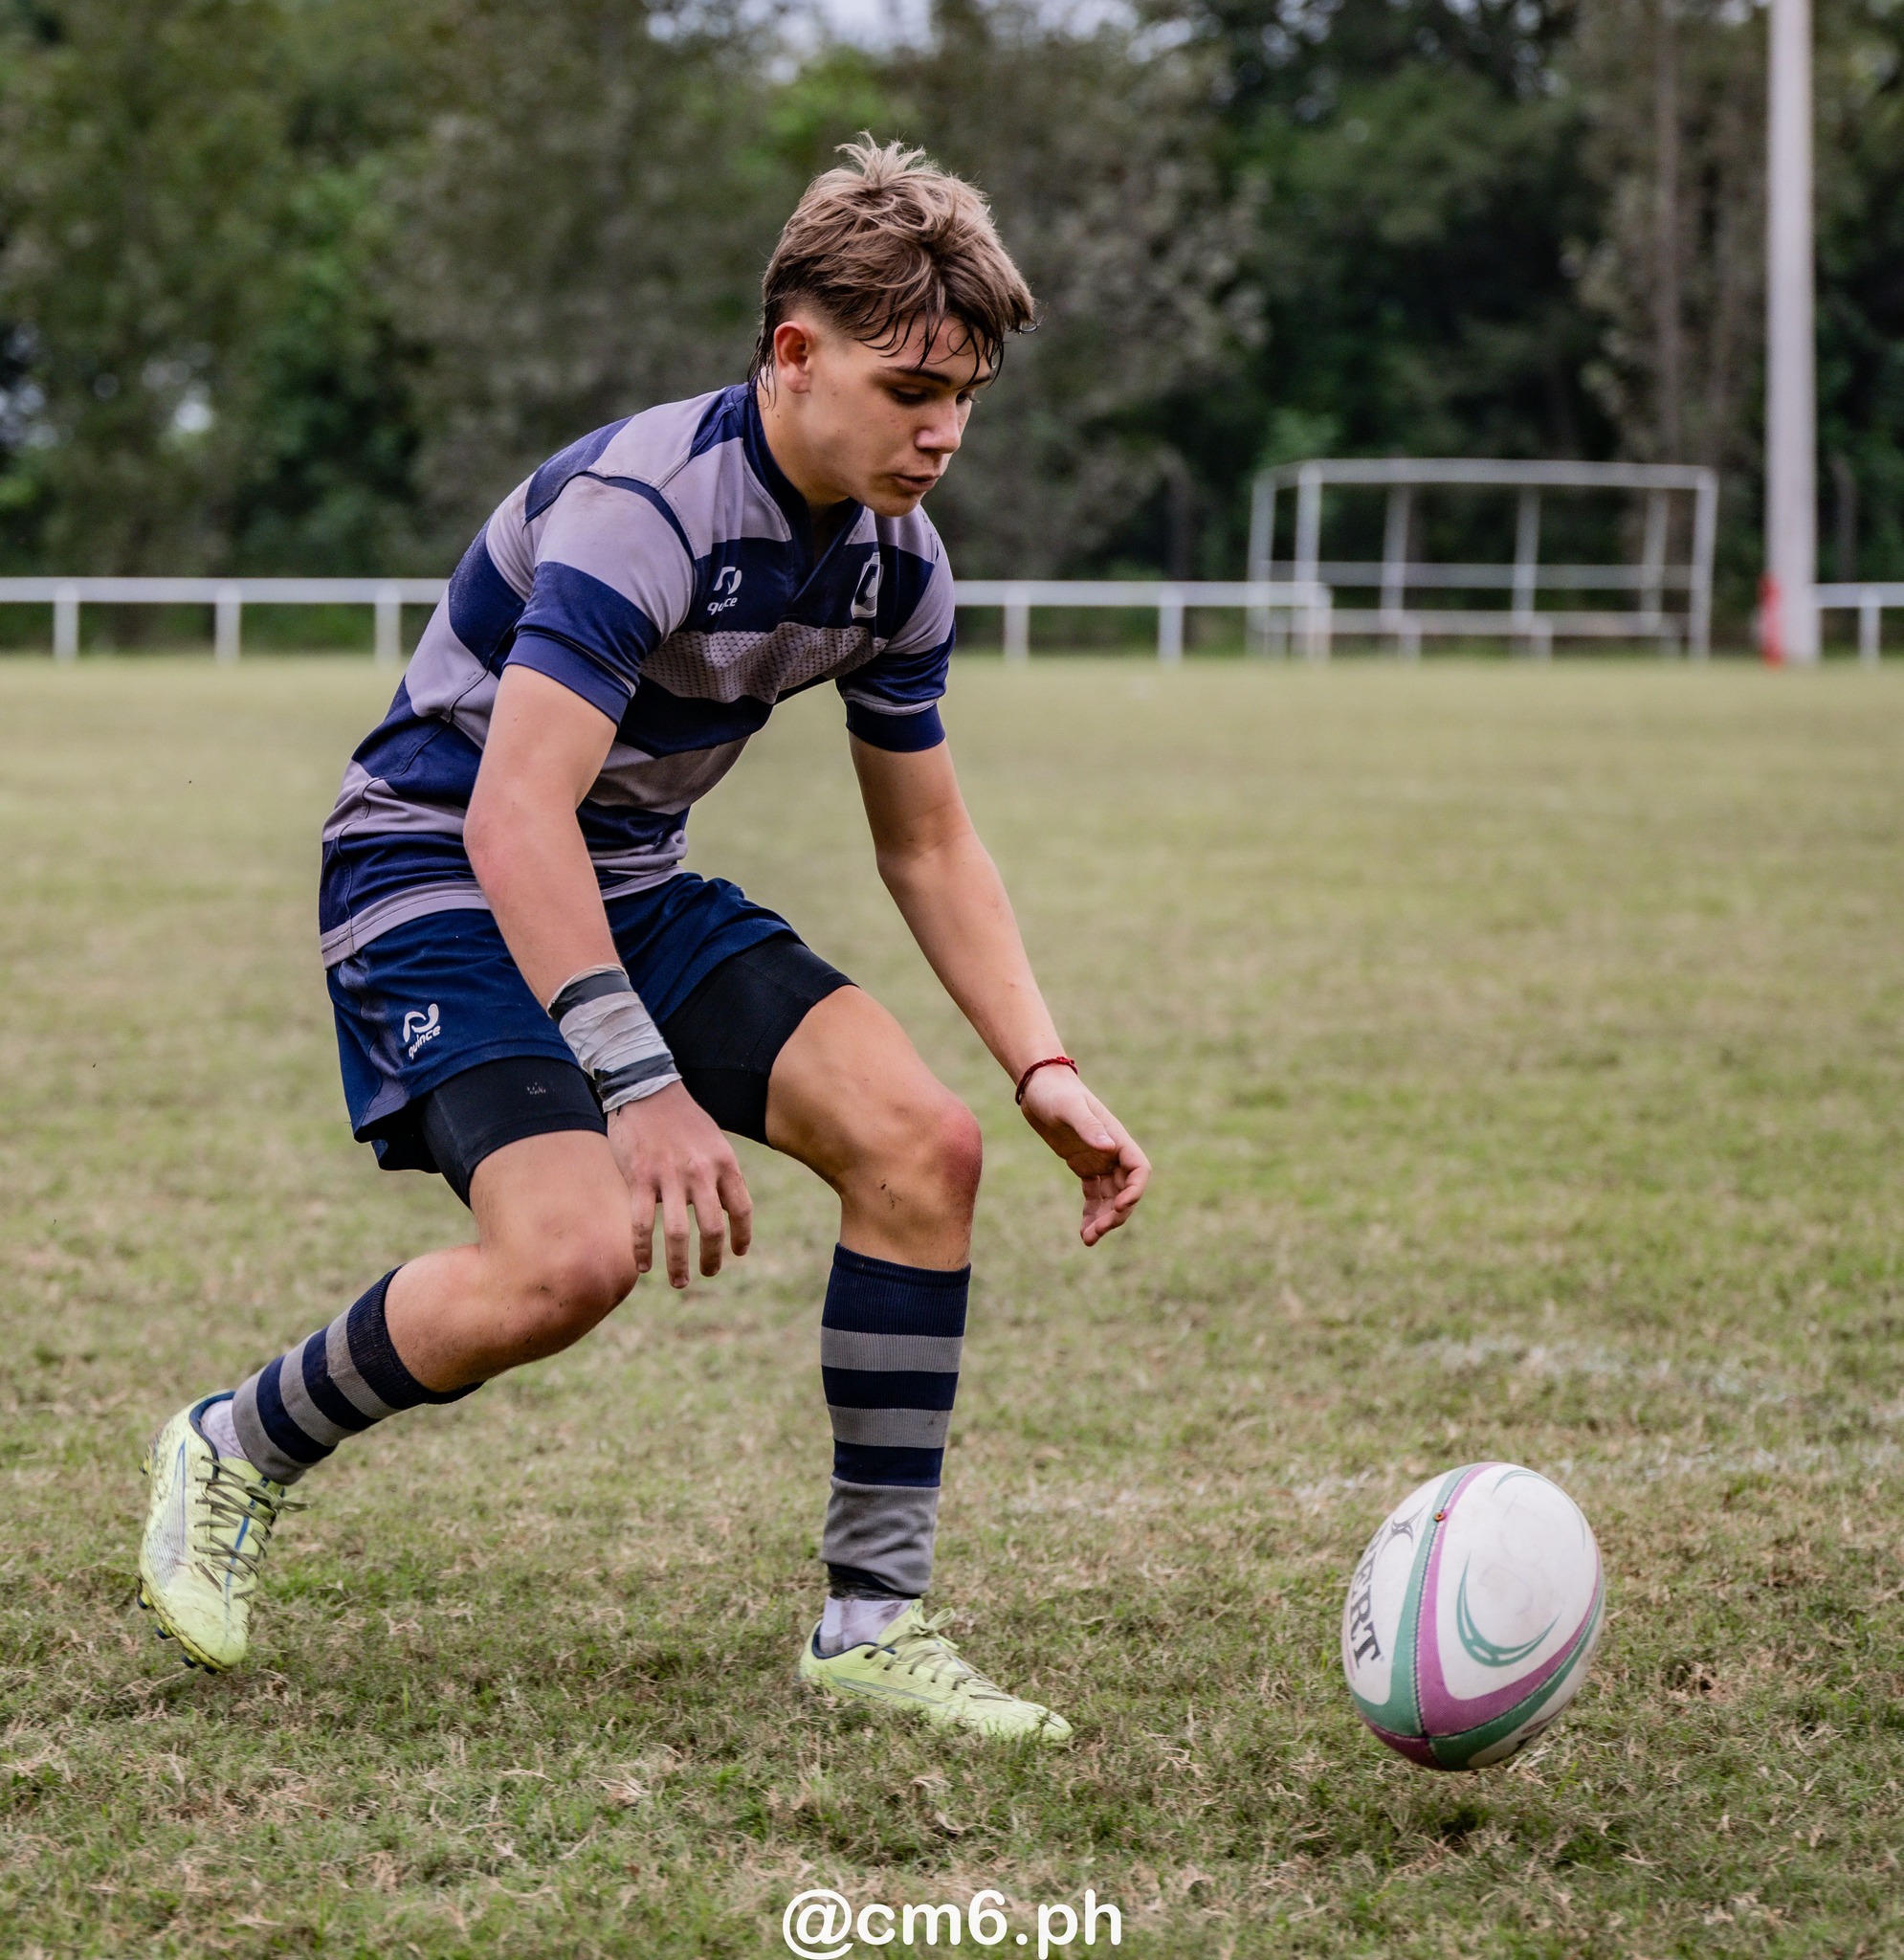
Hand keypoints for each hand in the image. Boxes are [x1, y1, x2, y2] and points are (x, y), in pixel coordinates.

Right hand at [606, 1083, 752, 1286]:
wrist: (647, 1089)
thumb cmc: (682, 1118)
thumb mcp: (714, 1142)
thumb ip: (720, 1174)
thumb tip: (725, 1209)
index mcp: (724, 1163)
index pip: (742, 1209)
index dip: (742, 1236)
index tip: (737, 1253)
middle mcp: (701, 1173)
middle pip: (713, 1228)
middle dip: (712, 1258)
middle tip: (708, 1273)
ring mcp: (669, 1177)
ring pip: (679, 1233)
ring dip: (679, 1264)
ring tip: (679, 1282)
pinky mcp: (639, 1178)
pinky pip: (643, 1224)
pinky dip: (643, 1249)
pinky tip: (644, 1265)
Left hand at [1017, 1067, 1149, 1246]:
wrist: (1037, 1085)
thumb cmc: (1054, 1092)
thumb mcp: (1069, 1108)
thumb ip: (1089, 1127)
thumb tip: (1109, 1147)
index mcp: (1116, 1138)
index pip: (1139, 1170)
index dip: (1134, 1191)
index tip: (1117, 1208)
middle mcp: (1112, 1152)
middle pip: (1125, 1190)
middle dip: (1115, 1214)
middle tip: (1096, 1232)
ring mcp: (1099, 1160)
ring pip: (1109, 1198)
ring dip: (1103, 1219)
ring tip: (1087, 1239)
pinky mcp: (1083, 1165)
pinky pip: (1094, 1195)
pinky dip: (1091, 1213)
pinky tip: (1083, 1231)